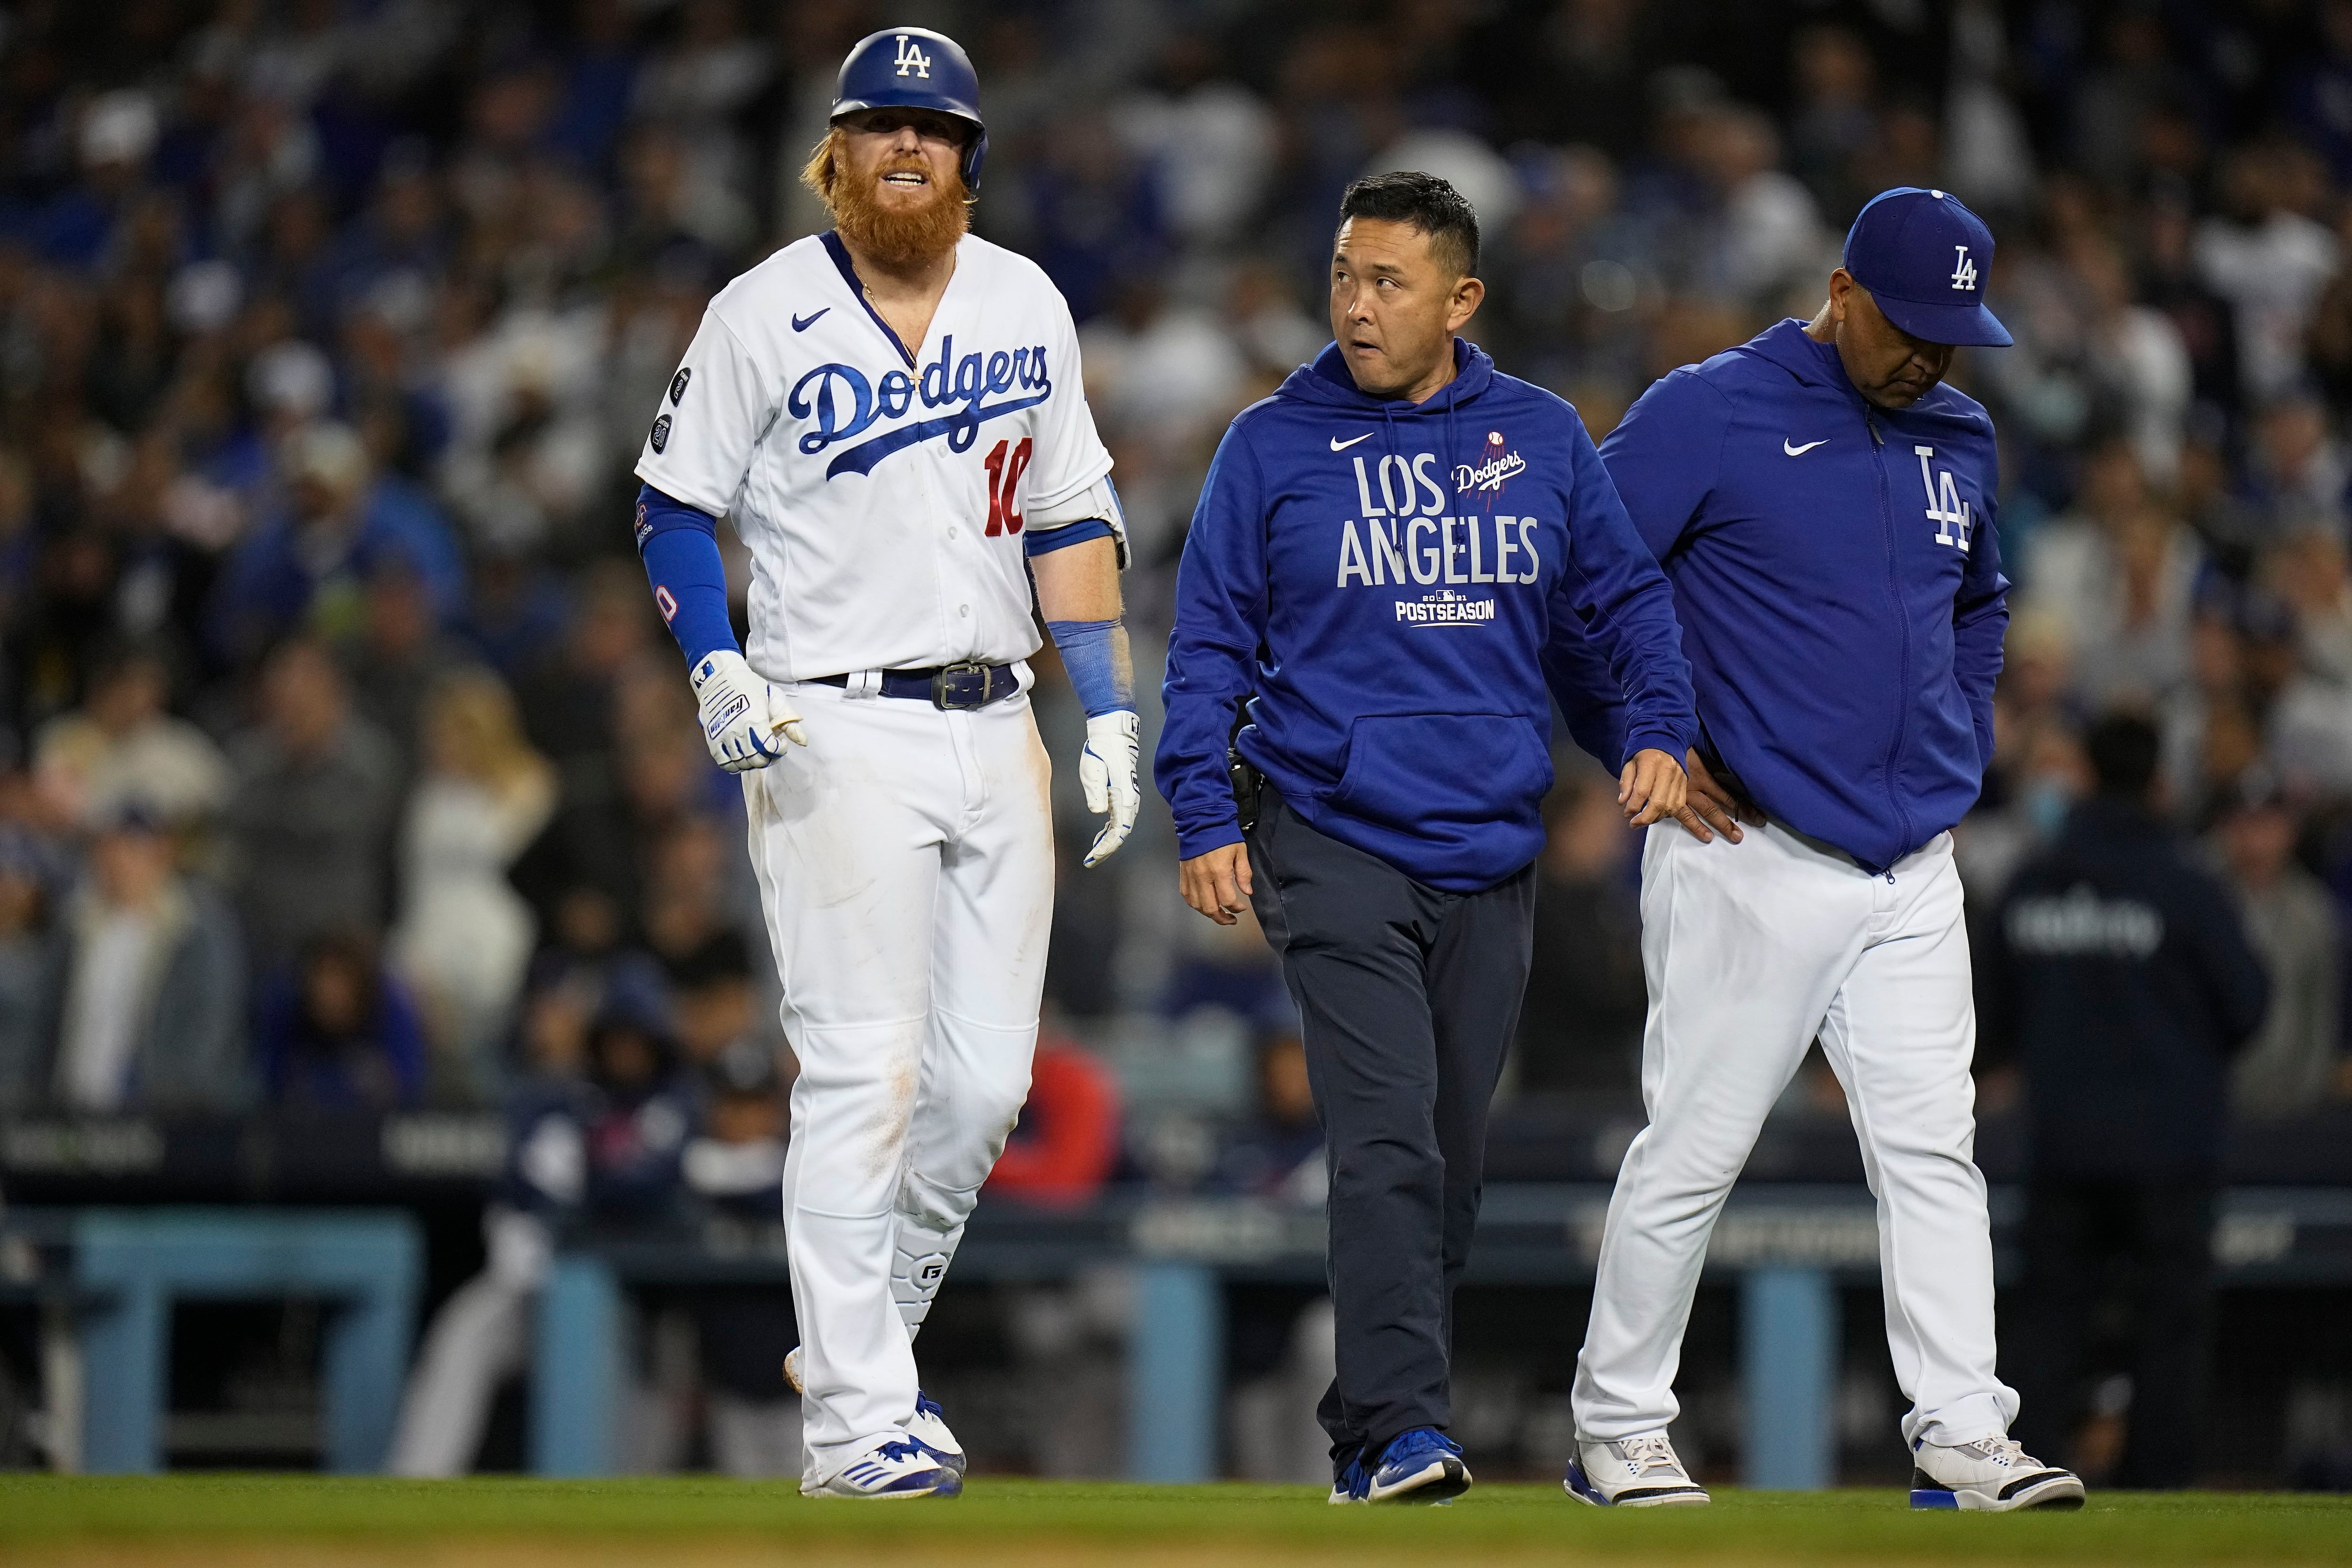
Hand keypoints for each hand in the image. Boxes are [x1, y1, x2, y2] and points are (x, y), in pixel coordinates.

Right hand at [691, 650, 805, 772]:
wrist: (719, 678)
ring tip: (757, 753)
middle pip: (756, 759)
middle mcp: (737, 730)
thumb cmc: (750, 686)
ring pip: (740, 763)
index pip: (769, 748)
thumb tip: (803, 742)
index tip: (782, 744)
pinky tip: (742, 759)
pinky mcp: (712, 738)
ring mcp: (723, 735)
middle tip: (771, 750)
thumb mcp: (775, 698)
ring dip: (752, 763)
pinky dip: (734, 765)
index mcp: (755, 719)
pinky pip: (723, 762)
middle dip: (768, 758)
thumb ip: (789, 721)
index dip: (779, 750)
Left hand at [1078, 709, 1140, 865]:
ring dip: (1107, 843)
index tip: (1093, 857)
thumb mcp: (1092, 770)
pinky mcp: (1123, 796)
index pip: (1118, 832)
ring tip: (1092, 853)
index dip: (1106, 848)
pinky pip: (1119, 821)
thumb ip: (1096, 792)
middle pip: (1121, 835)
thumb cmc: (1101, 751)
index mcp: (1124, 798)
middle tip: (1090, 861)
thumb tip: (1098, 812)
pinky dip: (1108, 833)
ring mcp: (1128, 799)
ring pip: (1121, 829)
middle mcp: (1130, 801)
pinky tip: (1098, 838)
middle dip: (1106, 850)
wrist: (1113, 736)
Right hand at [1179, 842, 1253, 925]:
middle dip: (1222, 918)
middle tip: (1231, 919)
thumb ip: (1244, 873)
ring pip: (1197, 905)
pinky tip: (1203, 904)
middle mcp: (1203, 877)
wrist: (1201, 822)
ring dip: (1208, 913)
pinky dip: (1195, 904)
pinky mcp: (1183, 875)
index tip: (1242, 907)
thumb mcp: (1240, 851)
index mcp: (1219, 871)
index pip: (1227, 899)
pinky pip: (1187, 896)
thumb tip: (1247, 892)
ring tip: (1218, 914)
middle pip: (1210, 907)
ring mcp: (1191, 877)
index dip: (1236, 908)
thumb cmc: (1223, 836)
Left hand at [1617, 747, 1687, 827]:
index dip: (1633, 806)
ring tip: (1644, 820)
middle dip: (1645, 818)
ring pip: (1669, 806)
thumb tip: (1623, 802)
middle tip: (1634, 824)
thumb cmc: (1644, 753)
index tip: (1627, 814)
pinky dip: (1667, 813)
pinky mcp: (1684, 784)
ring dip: (1656, 818)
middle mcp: (1667, 771)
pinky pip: (1678, 805)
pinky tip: (1658, 814)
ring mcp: (1678, 778)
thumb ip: (1626, 783)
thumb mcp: (1629, 763)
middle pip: (1658, 802)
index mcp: (1651, 763)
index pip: (1642, 791)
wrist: (1665, 740)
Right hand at [1672, 747, 1758, 842]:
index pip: (1728, 796)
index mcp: (1703, 777)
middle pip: (1714, 809)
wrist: (1658, 745)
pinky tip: (1698, 833)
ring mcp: (1680, 795)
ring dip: (1709, 827)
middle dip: (1727, 824)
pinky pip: (1680, 813)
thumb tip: (1732, 775)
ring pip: (1698, 814)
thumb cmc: (1681, 747)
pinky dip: (1690, 824)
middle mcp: (1693, 789)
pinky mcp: (1668, 797)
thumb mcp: (1702, 755)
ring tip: (1719, 838)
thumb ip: (1715, 767)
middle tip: (1739, 837)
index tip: (1757, 817)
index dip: (1743, 808)